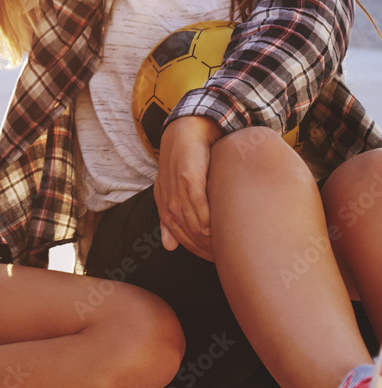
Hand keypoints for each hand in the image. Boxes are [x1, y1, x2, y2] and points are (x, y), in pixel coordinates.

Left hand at [154, 115, 223, 260]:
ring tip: (225, 245)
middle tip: (224, 256)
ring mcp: (177, 187)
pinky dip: (207, 216)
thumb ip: (171, 217)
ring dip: (208, 236)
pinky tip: (218, 225)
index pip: (177, 235)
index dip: (195, 249)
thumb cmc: (186, 161)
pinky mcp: (188, 176)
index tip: (213, 258)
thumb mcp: (174, 189)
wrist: (188, 129)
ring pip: (191, 221)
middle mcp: (168, 197)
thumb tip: (169, 247)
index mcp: (163, 202)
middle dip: (204, 247)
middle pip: (185, 232)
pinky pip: (197, 203)